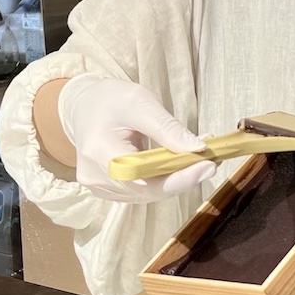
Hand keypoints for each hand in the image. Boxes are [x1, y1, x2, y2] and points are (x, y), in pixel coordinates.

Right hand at [57, 74, 215, 203]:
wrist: (83, 107)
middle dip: (183, 177)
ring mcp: (100, 187)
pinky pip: (143, 191)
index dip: (178, 178)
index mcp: (99, 152)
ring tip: (198, 159)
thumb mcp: (139, 102)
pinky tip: (178, 164)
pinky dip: (164, 180)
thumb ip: (167, 127)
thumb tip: (198, 149)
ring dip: (176, 179)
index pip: (144, 179)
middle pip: (149, 191)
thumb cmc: (110, 100)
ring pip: (149, 194)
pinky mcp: (108, 191)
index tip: (207, 166)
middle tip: (211, 161)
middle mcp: (96, 177)